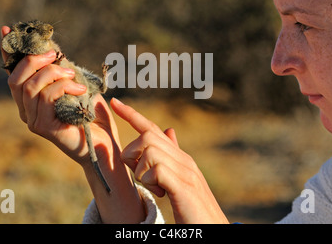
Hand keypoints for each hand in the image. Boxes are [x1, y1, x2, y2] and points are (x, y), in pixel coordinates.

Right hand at [0, 26, 144, 222]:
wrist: (104, 145)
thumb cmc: (92, 116)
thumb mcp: (77, 87)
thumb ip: (62, 72)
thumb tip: (54, 50)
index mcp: (31, 99)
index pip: (13, 73)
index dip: (8, 52)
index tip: (6, 29)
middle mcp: (27, 110)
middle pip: (15, 78)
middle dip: (34, 60)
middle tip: (56, 53)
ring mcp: (34, 121)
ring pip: (31, 86)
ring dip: (53, 73)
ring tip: (72, 74)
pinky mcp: (44, 128)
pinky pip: (47, 98)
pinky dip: (64, 86)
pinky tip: (80, 89)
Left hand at [111, 98, 228, 223]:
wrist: (215, 229)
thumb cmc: (194, 209)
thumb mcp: (181, 180)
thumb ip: (172, 158)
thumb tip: (169, 131)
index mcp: (180, 158)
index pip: (153, 128)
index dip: (132, 115)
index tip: (115, 102)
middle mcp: (184, 160)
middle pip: (148, 135)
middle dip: (132, 153)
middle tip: (140, 176)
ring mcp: (185, 172)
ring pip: (149, 150)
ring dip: (141, 170)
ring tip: (154, 188)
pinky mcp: (183, 187)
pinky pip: (156, 169)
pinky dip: (150, 181)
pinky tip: (160, 193)